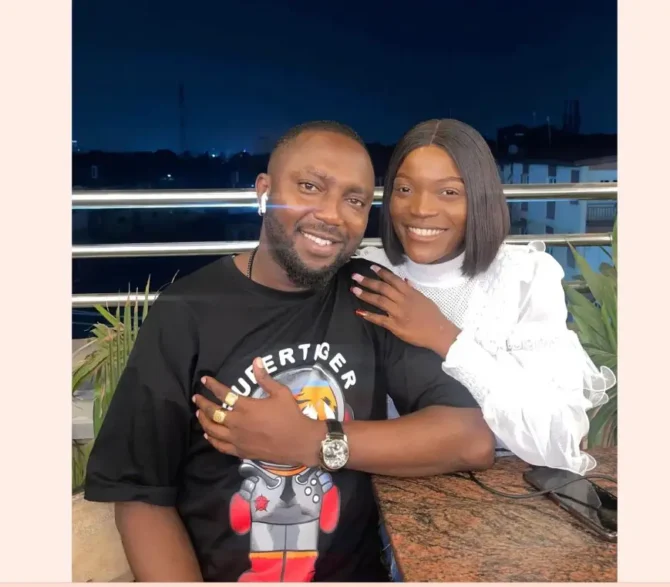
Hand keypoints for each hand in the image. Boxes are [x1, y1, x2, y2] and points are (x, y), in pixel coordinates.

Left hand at [193, 358, 324, 466]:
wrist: (299, 442)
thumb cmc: (291, 416)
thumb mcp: (281, 393)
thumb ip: (265, 378)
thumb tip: (256, 361)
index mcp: (246, 407)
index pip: (224, 394)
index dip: (212, 386)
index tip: (205, 380)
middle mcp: (237, 423)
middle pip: (213, 413)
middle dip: (202, 404)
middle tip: (196, 398)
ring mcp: (238, 439)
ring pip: (213, 430)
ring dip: (203, 421)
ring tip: (198, 414)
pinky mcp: (241, 451)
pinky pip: (220, 446)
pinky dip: (212, 439)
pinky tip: (208, 435)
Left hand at [351, 264, 459, 357]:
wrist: (438, 332)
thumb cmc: (433, 315)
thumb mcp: (424, 299)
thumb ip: (412, 290)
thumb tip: (405, 280)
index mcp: (410, 293)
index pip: (393, 280)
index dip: (382, 273)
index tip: (371, 267)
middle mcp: (402, 300)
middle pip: (383, 288)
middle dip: (368, 281)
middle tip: (355, 276)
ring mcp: (398, 313)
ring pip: (379, 301)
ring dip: (365, 295)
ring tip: (354, 289)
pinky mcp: (395, 325)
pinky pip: (379, 319)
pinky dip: (369, 315)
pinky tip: (359, 311)